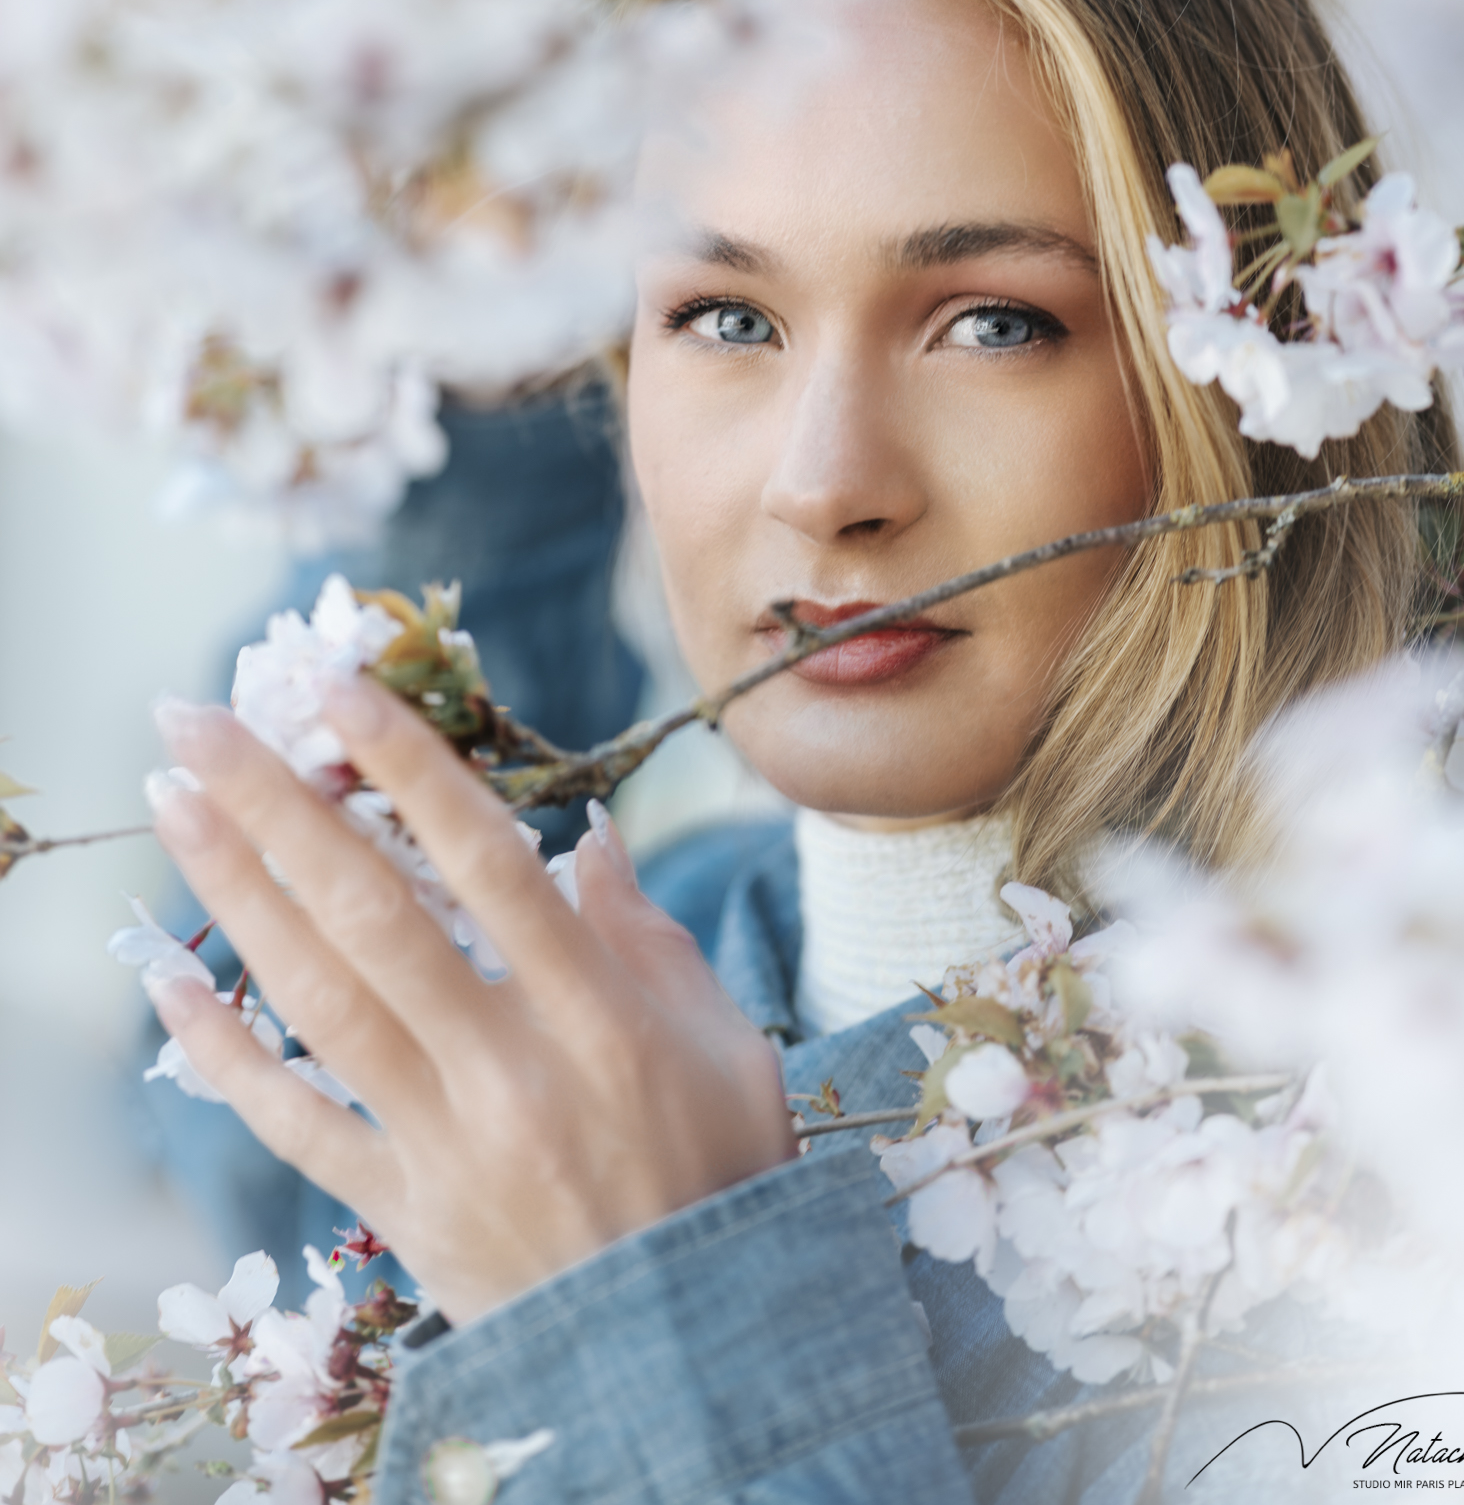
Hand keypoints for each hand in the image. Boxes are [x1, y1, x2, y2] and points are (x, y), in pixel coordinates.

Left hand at [147, 680, 795, 1324]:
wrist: (695, 1349)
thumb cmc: (724, 1174)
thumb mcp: (725, 1042)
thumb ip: (647, 934)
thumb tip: (586, 839)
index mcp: (600, 1015)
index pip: (489, 863)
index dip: (408, 767)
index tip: (338, 687)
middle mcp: (510, 1069)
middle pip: (374, 918)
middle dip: (277, 808)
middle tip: (197, 720)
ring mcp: (443, 1143)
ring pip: (317, 1004)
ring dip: (235, 896)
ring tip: (170, 806)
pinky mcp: (400, 1208)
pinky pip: (293, 1123)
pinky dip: (221, 1053)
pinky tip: (165, 978)